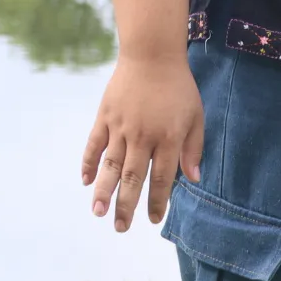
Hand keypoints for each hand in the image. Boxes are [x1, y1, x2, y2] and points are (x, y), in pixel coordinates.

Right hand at [81, 54, 203, 231]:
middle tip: (120, 228)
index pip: (161, 179)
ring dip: (103, 191)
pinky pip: (93, 144)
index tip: (152, 219)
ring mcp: (120, 127)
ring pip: (110, 165)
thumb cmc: (178, 87)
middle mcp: (142, 136)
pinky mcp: (104, 116)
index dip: (156, 201)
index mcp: (167, 138)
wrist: (152, 53)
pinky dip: (88, 163)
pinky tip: (85, 181)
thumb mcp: (196, 116)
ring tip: (97, 212)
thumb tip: (193, 180)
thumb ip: (193, 149)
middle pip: (132, 178)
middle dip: (126, 206)